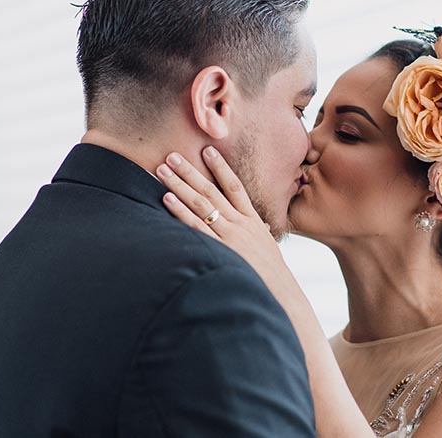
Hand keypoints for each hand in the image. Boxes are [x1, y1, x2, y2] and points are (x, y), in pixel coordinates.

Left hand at [155, 146, 291, 291]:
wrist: (279, 291)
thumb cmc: (270, 272)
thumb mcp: (267, 247)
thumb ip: (260, 233)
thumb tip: (263, 227)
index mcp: (252, 220)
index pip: (234, 186)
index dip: (220, 167)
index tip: (207, 150)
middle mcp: (239, 223)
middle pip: (211, 190)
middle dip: (190, 171)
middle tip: (172, 155)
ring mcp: (229, 235)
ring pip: (200, 203)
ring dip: (179, 185)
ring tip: (162, 170)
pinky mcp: (219, 249)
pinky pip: (195, 226)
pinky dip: (180, 211)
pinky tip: (167, 198)